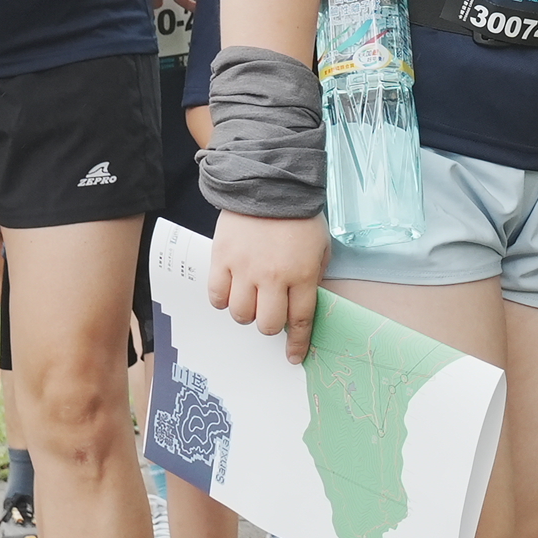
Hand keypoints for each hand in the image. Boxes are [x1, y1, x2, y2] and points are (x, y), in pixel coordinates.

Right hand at [208, 209, 330, 365]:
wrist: (268, 182)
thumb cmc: (298, 215)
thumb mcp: (321, 246)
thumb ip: (313, 277)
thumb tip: (301, 305)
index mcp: (302, 274)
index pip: (300, 321)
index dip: (296, 343)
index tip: (293, 356)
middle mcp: (273, 277)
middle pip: (267, 324)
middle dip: (270, 325)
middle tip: (269, 313)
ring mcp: (245, 269)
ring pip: (241, 314)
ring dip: (246, 313)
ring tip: (249, 298)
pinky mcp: (222, 258)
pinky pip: (217, 296)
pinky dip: (223, 300)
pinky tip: (230, 291)